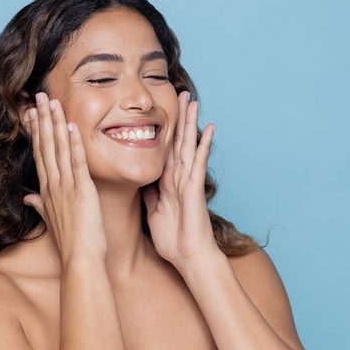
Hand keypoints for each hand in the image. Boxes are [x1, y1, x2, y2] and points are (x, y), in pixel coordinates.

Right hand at [21, 92, 107, 262]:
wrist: (79, 259)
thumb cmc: (70, 242)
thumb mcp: (51, 220)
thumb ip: (40, 206)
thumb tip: (28, 198)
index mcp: (47, 190)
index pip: (40, 154)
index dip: (36, 131)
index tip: (32, 112)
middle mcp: (53, 185)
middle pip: (45, 145)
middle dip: (42, 119)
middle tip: (39, 95)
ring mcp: (65, 187)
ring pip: (58, 148)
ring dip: (55, 123)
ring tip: (52, 101)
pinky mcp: (82, 191)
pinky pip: (77, 162)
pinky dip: (74, 143)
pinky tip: (71, 125)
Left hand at [142, 91, 221, 271]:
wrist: (188, 257)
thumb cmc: (173, 239)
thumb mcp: (153, 212)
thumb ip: (149, 194)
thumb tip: (141, 181)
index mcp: (167, 182)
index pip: (164, 149)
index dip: (163, 130)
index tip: (160, 110)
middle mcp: (179, 177)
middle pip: (178, 141)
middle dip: (178, 117)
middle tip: (180, 93)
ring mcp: (188, 180)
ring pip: (188, 145)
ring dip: (191, 122)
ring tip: (192, 100)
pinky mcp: (195, 187)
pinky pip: (198, 162)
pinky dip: (203, 144)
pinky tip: (209, 127)